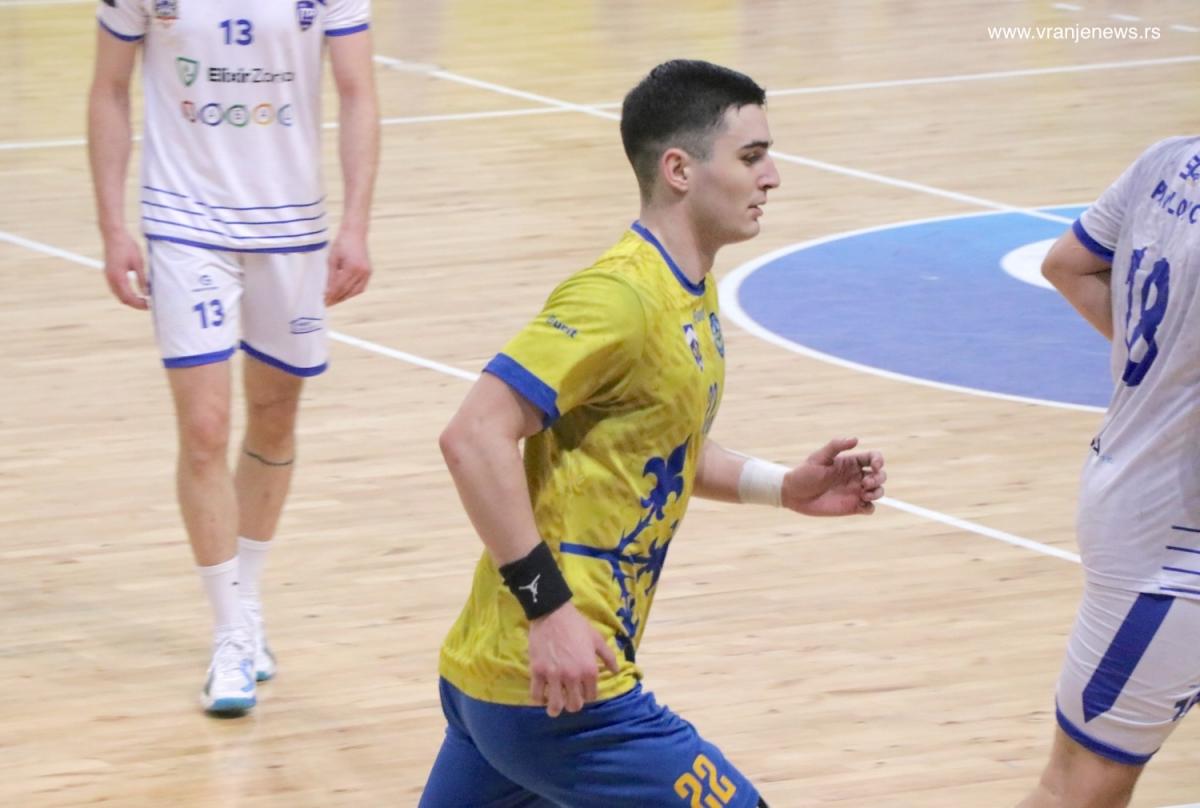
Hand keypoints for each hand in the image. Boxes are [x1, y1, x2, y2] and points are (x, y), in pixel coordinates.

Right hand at [101, 229, 147, 309]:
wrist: (113, 234)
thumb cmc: (127, 246)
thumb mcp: (138, 263)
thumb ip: (142, 279)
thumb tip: (147, 293)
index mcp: (118, 277)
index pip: (129, 298)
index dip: (139, 304)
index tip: (150, 306)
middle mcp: (111, 279)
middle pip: (123, 299)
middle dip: (135, 304)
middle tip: (148, 304)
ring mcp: (108, 276)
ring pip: (118, 295)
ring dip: (130, 299)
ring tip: (143, 299)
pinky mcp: (108, 273)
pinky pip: (115, 288)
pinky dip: (125, 293)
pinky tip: (134, 292)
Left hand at [325, 231, 370, 305]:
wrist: (355, 233)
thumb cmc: (341, 244)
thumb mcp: (332, 259)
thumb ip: (330, 276)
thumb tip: (326, 291)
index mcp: (352, 268)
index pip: (339, 287)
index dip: (331, 295)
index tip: (323, 301)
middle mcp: (361, 272)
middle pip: (347, 291)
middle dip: (337, 298)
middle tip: (327, 303)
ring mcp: (367, 273)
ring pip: (355, 292)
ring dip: (345, 297)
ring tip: (335, 300)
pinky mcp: (369, 272)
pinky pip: (361, 287)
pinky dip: (352, 292)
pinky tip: (344, 294)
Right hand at [528, 602, 618, 716]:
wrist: (552, 612)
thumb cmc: (576, 625)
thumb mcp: (597, 639)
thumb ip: (608, 657)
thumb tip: (616, 671)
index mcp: (589, 670)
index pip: (591, 696)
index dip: (587, 695)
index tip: (582, 692)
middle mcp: (573, 676)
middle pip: (574, 705)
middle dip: (573, 704)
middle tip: (568, 699)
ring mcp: (554, 675)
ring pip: (555, 705)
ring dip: (556, 708)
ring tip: (554, 706)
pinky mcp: (537, 671)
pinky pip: (536, 695)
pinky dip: (539, 699)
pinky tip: (541, 695)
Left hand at [782, 437, 884, 515]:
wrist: (793, 494)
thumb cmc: (804, 473)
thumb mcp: (819, 457)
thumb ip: (836, 446)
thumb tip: (856, 439)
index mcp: (850, 462)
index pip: (873, 458)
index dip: (879, 460)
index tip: (875, 466)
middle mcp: (855, 476)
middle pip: (880, 475)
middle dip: (879, 478)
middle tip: (865, 483)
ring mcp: (855, 492)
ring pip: (878, 491)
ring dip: (878, 492)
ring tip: (864, 494)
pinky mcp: (851, 507)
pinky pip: (869, 508)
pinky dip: (870, 507)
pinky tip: (861, 504)